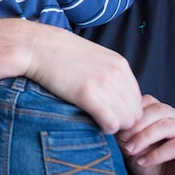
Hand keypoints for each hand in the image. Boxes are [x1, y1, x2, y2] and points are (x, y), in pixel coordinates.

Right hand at [22, 24, 142, 133]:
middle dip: (122, 121)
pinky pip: (111, 123)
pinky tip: (94, 123)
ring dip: (114, 126)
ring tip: (97, 122)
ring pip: (127, 121)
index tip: (109, 114)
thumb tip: (113, 94)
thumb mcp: (92, 57)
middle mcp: (117, 73)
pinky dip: (106, 128)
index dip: (125, 111)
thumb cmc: (58, 53)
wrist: (35, 46)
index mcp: (120, 64)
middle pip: (136, 112)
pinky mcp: (88, 94)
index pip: (138, 99)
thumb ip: (107, 72)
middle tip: (103, 122)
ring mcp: (104, 84)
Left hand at [117, 95, 174, 174]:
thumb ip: (123, 128)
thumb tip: (112, 117)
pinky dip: (157, 154)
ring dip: (144, 139)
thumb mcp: (128, 142)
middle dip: (136, 126)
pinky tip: (143, 162)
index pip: (147, 101)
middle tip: (123, 141)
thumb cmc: (146, 163)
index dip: (130, 114)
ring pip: (166, 125)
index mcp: (164, 111)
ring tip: (130, 152)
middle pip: (158, 110)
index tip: (116, 130)